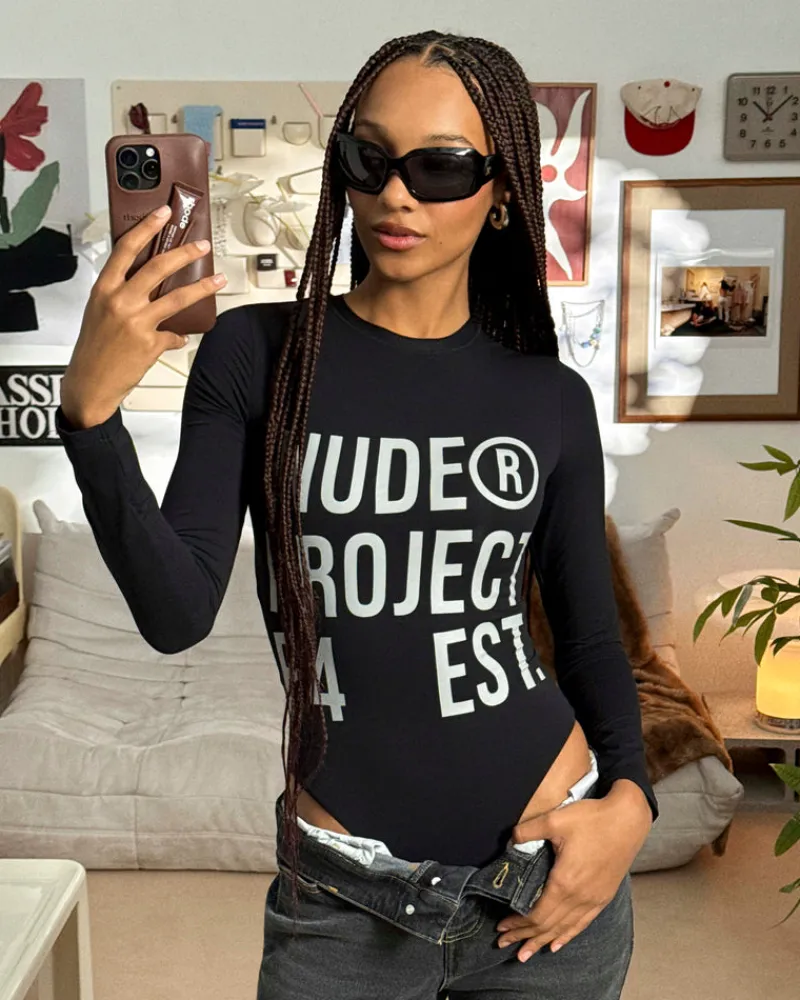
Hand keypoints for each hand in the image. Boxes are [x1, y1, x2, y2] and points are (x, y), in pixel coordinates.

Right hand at [60, 205, 226, 427]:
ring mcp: (137, 321)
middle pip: (158, 267)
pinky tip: (181, 337)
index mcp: (104, 288)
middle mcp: (120, 301)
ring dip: (202, 287)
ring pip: (177, 297)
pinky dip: (179, 336)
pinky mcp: (151, 342)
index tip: (163, 214)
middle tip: (202, 246)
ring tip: (218, 279)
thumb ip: (122, 295)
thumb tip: (149, 288)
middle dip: (185, 253)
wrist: (90, 382)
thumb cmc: (93, 347)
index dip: (147, 228)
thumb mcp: (99, 312)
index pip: (126, 249)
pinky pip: (175, 334)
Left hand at [495, 782, 651, 960]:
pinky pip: (582, 923)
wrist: (628, 820)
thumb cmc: (592, 819)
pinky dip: (567, 935)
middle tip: (504, 945)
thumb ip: (528, 831)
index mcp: (564, 881)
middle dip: (524, 936)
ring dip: (543, 941)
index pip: (537, 914)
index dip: (518, 924)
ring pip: (564, 928)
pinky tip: (557, 944)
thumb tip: (511, 838)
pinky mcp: (604, 896)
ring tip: (526, 953)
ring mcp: (593, 899)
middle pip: (548, 926)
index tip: (502, 928)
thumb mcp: (555, 820)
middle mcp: (579, 897)